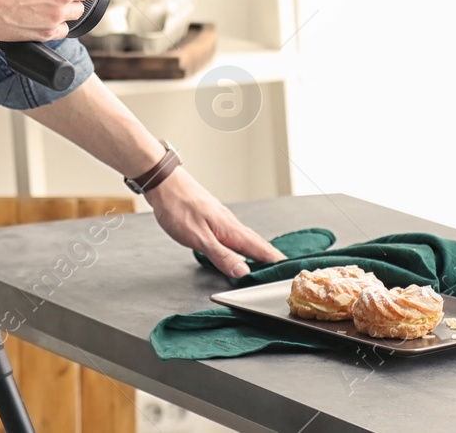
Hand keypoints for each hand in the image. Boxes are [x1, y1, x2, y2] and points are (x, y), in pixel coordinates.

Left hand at [144, 168, 283, 278]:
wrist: (164, 182)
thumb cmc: (178, 207)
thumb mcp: (198, 238)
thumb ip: (221, 255)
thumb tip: (244, 272)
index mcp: (231, 230)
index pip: (261, 249)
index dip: (276, 262)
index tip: (291, 273)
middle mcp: (231, 224)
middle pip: (257, 244)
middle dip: (271, 258)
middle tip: (285, 271)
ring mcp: (222, 219)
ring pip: (247, 238)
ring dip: (259, 251)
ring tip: (268, 262)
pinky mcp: (213, 218)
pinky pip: (235, 234)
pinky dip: (244, 244)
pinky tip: (239, 247)